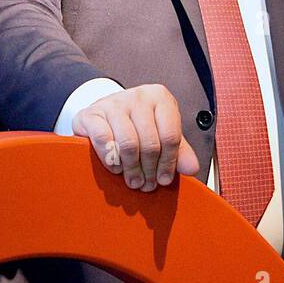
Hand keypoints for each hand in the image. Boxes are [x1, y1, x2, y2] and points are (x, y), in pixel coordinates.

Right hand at [72, 84, 200, 191]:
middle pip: (150, 143)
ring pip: (128, 144)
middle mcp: (138, 96)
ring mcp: (114, 103)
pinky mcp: (92, 113)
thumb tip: (192, 169)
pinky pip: (105, 141)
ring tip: (133, 182)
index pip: (171, 136)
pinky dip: (112, 160)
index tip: (164, 180)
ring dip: (132, 170)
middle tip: (146, 186)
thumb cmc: (136, 125)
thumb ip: (179, 151)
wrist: (103, 113)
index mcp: (160, 97)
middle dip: (149, 170)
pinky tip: (116, 168)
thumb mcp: (161, 134)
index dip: (169, 163)